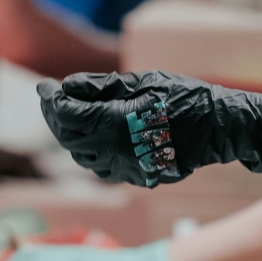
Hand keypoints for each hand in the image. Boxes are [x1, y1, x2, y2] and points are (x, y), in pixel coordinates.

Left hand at [37, 71, 261, 187]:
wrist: (217, 128)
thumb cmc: (184, 97)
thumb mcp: (141, 82)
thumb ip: (100, 87)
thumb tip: (67, 88)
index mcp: (115, 125)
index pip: (68, 115)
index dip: (51, 101)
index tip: (44, 87)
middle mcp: (116, 153)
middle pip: (69, 139)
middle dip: (55, 118)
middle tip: (50, 99)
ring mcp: (126, 170)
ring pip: (82, 158)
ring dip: (70, 138)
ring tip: (67, 116)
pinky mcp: (136, 178)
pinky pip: (102, 169)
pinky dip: (89, 152)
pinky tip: (91, 138)